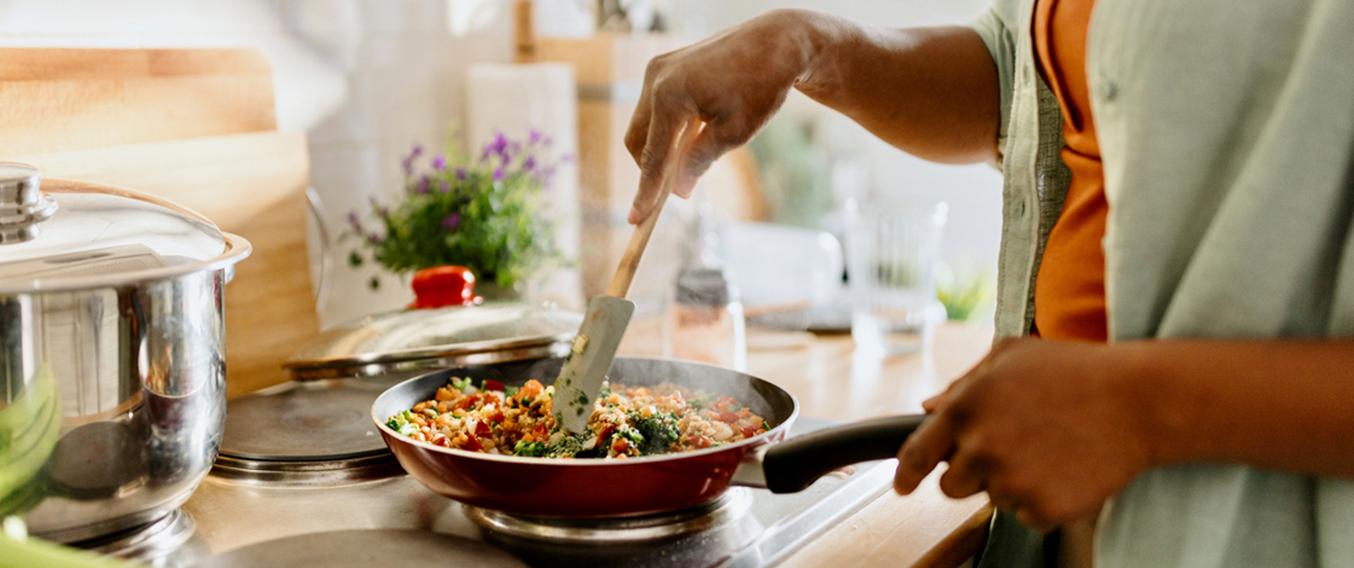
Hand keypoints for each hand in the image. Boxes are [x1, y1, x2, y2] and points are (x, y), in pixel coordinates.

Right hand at [624, 9, 821, 223]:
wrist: (776, 43)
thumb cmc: (760, 86)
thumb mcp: (733, 133)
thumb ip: (699, 162)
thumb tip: (677, 192)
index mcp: (670, 97)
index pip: (653, 156)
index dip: (645, 192)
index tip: (636, 220)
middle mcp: (656, 79)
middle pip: (637, 139)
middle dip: (650, 167)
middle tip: (669, 193)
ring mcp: (657, 69)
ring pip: (643, 123)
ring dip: (659, 146)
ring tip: (689, 160)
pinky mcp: (665, 65)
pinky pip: (655, 106)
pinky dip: (667, 127)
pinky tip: (692, 135)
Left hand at [894, 338, 1156, 530]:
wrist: (1139, 401)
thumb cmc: (1077, 370)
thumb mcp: (1012, 355)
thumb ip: (963, 383)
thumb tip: (928, 408)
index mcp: (966, 407)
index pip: (917, 453)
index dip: (905, 474)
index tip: (902, 486)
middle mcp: (982, 447)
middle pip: (951, 485)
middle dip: (973, 471)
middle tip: (1011, 447)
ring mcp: (1012, 481)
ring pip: (992, 499)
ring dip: (1012, 482)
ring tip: (1049, 447)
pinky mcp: (1043, 508)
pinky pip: (1027, 516)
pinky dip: (1043, 500)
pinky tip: (1067, 467)